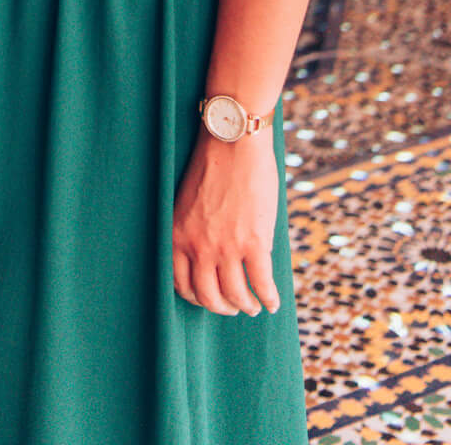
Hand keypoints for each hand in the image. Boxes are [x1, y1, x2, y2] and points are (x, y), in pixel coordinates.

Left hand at [171, 129, 280, 316]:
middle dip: (222, 307)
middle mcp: (199, 247)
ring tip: (253, 305)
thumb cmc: (212, 167)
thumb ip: (193, 232)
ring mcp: (226, 247)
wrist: (233, 142)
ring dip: (246, 306)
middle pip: (209, 297)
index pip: (181, 284)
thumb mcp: (187, 203)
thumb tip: (207, 259)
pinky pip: (262, 284)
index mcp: (177, 235)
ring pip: (236, 295)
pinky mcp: (254, 242)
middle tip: (233, 307)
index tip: (208, 299)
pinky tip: (273, 303)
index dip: (197, 298)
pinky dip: (269, 299)